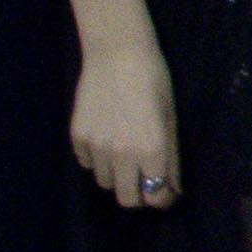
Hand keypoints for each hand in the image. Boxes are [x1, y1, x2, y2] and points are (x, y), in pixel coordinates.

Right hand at [70, 41, 178, 210]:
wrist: (117, 54)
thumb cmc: (154, 82)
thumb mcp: (170, 120)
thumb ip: (171, 159)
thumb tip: (173, 189)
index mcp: (152, 150)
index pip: (154, 197)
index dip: (161, 198)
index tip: (164, 191)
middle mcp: (122, 154)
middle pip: (126, 198)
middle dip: (138, 193)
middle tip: (144, 177)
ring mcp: (96, 146)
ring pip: (105, 182)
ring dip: (117, 175)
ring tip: (125, 151)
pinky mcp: (77, 137)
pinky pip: (87, 163)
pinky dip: (97, 159)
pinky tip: (106, 138)